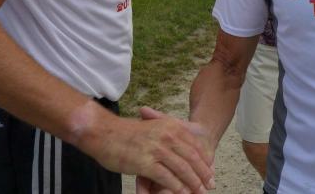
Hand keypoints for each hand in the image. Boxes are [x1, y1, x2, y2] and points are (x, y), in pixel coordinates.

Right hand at [76, 102, 214, 193]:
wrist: (104, 131)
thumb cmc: (127, 132)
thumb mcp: (154, 126)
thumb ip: (170, 134)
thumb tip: (185, 147)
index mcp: (171, 126)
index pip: (195, 146)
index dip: (204, 161)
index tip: (211, 172)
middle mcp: (167, 136)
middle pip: (192, 158)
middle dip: (202, 174)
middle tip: (210, 185)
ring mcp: (157, 149)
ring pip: (182, 169)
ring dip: (193, 183)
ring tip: (199, 192)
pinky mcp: (146, 162)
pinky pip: (166, 177)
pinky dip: (176, 187)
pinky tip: (182, 193)